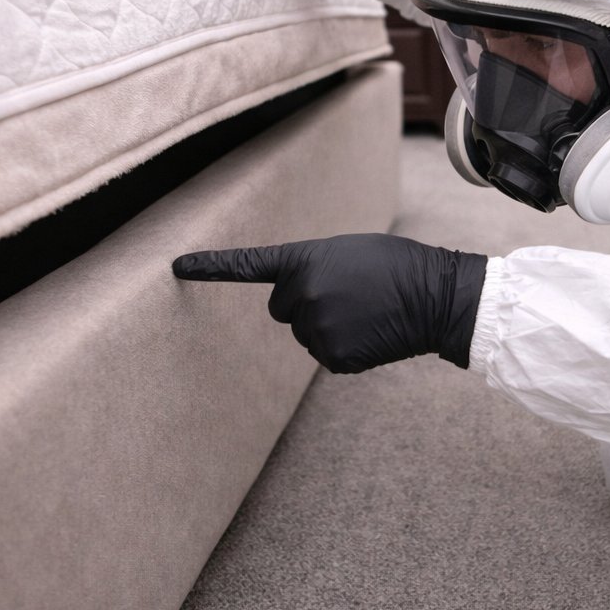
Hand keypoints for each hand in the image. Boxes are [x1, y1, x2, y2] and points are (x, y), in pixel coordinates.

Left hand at [173, 233, 486, 372]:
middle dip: (304, 302)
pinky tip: (370, 332)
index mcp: (304, 260)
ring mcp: (316, 329)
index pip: (248, 265)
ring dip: (328, 323)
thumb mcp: (346, 253)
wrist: (435, 296)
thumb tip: (296, 301)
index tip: (175, 266)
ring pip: (305, 332)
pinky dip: (344, 346)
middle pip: (282, 307)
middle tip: (346, 293)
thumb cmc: (394, 266)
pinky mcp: (333, 356)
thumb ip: (311, 269)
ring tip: (366, 310)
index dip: (210, 267)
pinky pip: (325, 352)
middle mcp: (302, 294)